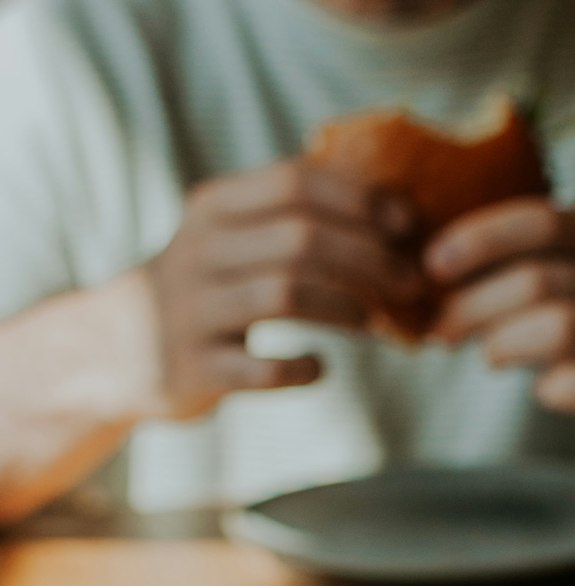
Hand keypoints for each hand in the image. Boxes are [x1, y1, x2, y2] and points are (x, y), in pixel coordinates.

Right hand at [144, 158, 426, 414]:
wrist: (116, 350)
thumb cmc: (206, 291)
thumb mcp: (231, 237)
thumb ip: (292, 218)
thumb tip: (398, 217)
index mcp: (213, 207)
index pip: (296, 181)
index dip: (361, 200)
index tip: (408, 226)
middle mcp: (199, 250)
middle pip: (301, 238)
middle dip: (370, 259)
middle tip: (412, 283)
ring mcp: (195, 310)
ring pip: (286, 293)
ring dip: (347, 307)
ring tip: (375, 323)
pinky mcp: (196, 368)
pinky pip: (263, 369)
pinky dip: (304, 369)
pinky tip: (321, 368)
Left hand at [425, 199, 574, 448]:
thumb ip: (523, 271)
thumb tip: (433, 276)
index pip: (542, 221)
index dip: (481, 239)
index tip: (433, 264)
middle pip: (538, 280)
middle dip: (474, 305)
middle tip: (442, 330)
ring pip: (558, 329)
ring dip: (505, 344)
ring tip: (490, 357)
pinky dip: (549, 389)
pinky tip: (547, 390)